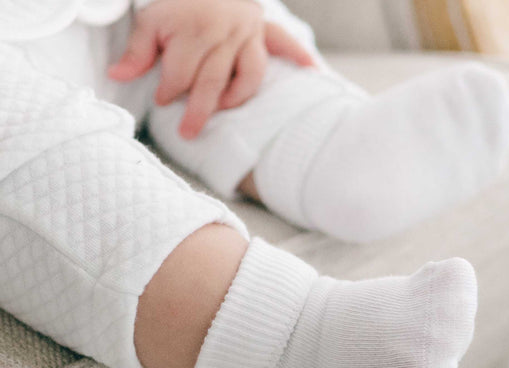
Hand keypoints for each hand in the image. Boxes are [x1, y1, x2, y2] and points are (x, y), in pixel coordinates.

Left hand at [108, 0, 314, 138]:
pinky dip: (300, 56)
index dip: (168, 90)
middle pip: (212, 80)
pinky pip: (285, 42)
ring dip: (238, 95)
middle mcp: (224, 31)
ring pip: (248, 73)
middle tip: (187, 132)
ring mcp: (247, 31)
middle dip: (198, 109)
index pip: (180, 72)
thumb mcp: (150, 20)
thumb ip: (137, 51)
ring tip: (225, 107)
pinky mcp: (264, 29)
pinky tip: (312, 72)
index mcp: (192, 29)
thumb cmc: (176, 2)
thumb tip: (115, 75)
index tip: (162, 99)